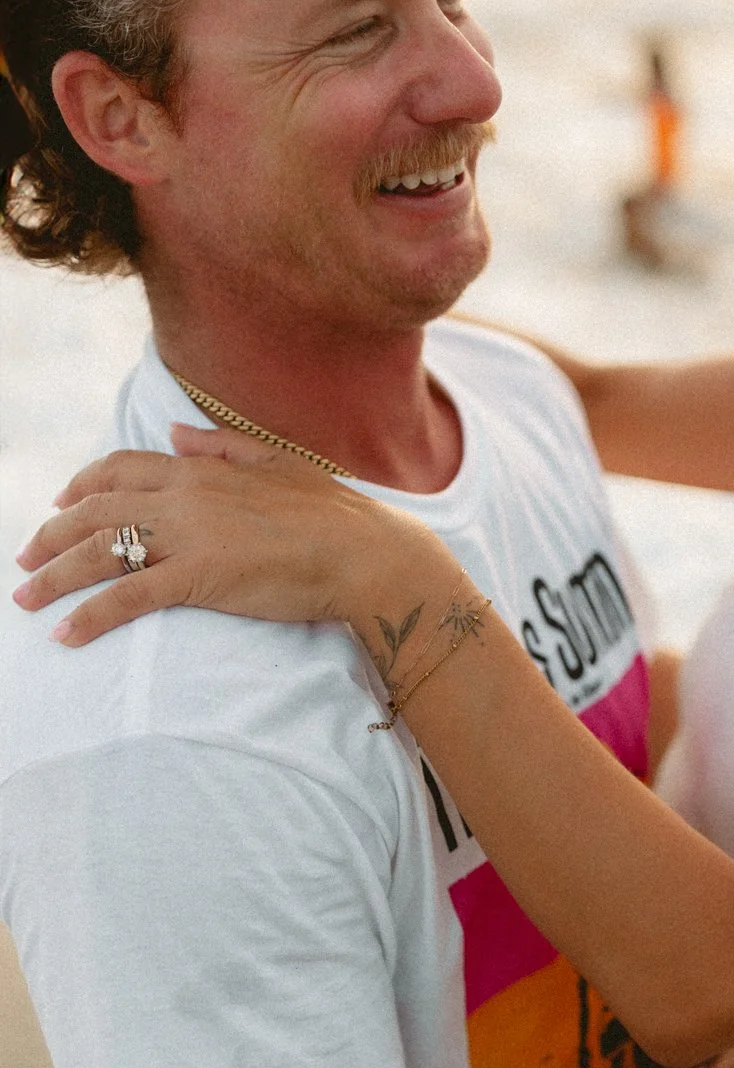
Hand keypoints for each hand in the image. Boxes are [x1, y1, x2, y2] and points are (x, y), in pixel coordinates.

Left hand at [12, 426, 452, 650]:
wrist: (366, 553)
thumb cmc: (333, 514)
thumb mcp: (275, 463)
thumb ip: (221, 447)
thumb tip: (178, 433)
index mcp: (202, 469)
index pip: (121, 468)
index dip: (82, 485)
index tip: (59, 506)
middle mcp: (185, 496)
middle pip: (95, 510)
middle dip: (50, 535)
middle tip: (25, 560)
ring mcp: (189, 535)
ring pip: (100, 551)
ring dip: (54, 576)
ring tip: (26, 599)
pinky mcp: (199, 577)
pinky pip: (128, 597)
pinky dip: (91, 615)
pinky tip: (67, 635)